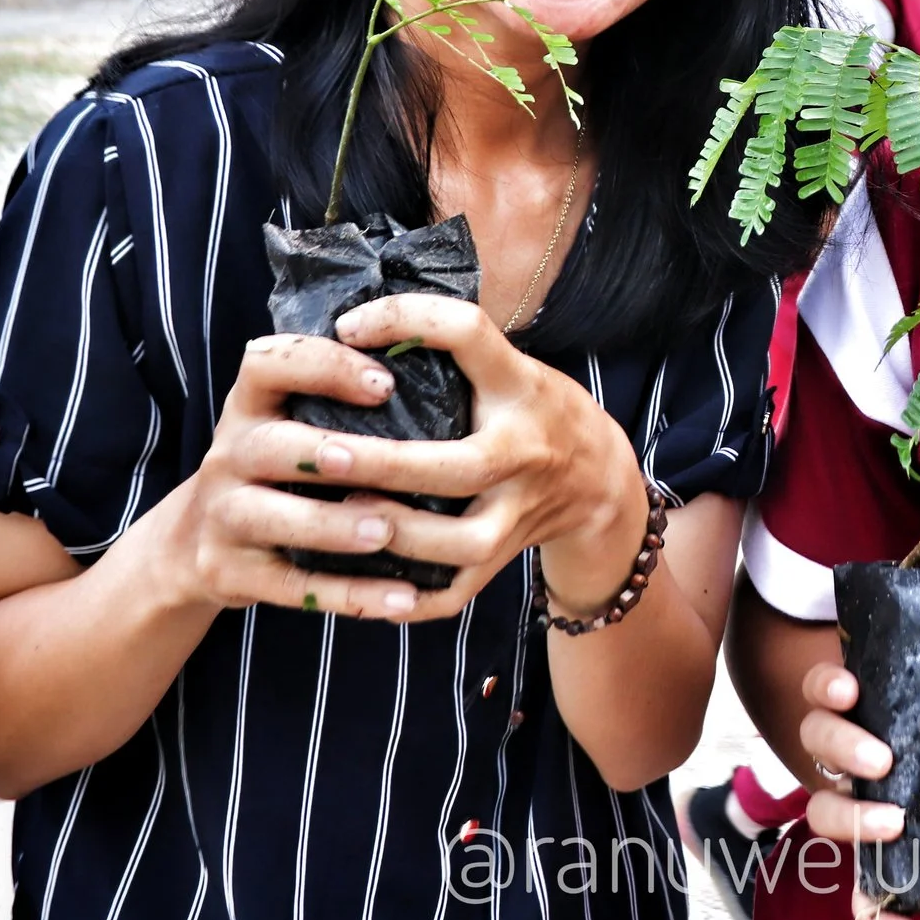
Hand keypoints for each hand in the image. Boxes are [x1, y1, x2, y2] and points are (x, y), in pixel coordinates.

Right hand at [170, 332, 433, 621]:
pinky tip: (402, 597)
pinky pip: (292, 586)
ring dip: (331, 526)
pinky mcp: (230, 572)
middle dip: (320, 452)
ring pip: (270, 519)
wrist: (197, 542)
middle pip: (266, 446)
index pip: (269, 364)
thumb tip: (445, 371)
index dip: (323, 366)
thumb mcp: (286, 420)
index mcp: (249, 406)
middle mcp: (228, 454)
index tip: (385, 382)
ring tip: (386, 531)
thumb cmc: (276, 466)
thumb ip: (335, 398)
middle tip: (372, 459)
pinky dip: (349, 594)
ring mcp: (223, 516)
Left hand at [329, 293, 645, 620]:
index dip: (407, 321)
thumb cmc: (536, 410)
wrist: (600, 481)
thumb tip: (353, 328)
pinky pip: (455, 592)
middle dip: (385, 464)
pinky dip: (407, 598)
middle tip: (319, 453)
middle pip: (461, 466)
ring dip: (397, 534)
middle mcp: (527, 451)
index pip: (470, 334)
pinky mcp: (507, 559)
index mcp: (522, 387)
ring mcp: (521, 514)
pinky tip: (358, 581)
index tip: (348, 328)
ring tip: (338, 515)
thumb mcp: (511, 366)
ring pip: (462, 543)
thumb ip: (451, 351)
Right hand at [795, 658, 919, 919]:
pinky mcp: (869, 863)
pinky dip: (875, 915)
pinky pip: (858, 894)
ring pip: (819, 810)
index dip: (827, 687)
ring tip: (893, 822)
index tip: (849, 691)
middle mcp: (843, 760)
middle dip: (842, 747)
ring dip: (849, 818)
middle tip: (882, 760)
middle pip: (815, 742)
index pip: (823, 691)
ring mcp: (851, 811)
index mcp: (860, 715)